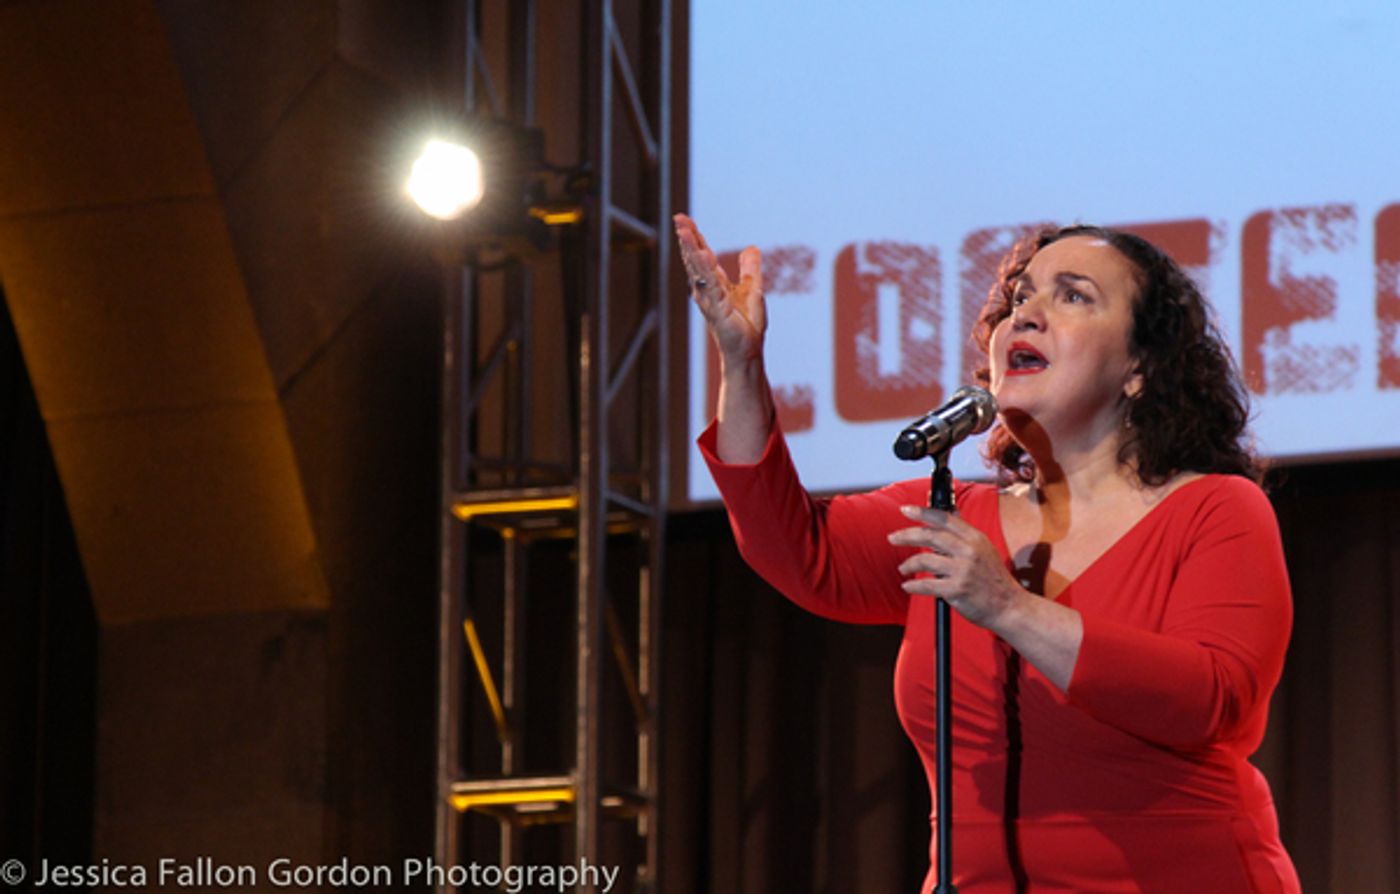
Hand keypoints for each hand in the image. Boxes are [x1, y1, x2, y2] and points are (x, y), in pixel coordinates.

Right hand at [673, 213, 765, 363]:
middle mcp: (708, 290)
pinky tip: (703, 253)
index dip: (694, 237)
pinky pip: (712, 284)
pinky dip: (706, 269)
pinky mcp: (719, 308)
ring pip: (699, 269)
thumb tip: (751, 247)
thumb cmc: (746, 326)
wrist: (748, 352)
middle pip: (695, 259)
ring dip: (691, 249)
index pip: (702, 256)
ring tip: (684, 231)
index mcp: (715, 284)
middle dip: (687, 238)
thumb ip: (750, 269)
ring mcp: (711, 299)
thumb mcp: (753, 289)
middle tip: (678, 219)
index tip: (684, 220)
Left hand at [887, 505, 1027, 629]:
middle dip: (906, 535)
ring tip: (903, 568)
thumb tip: (949, 512)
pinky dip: (913, 585)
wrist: (1009, 606)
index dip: (922, 513)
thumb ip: (964, 534)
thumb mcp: (984, 549)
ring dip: (908, 564)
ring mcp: (963, 571)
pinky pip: (926, 585)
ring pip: (924, 560)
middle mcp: (969, 551)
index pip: (944, 519)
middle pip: (930, 536)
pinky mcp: (956, 590)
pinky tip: (907, 585)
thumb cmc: (994, 579)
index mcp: (975, 538)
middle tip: (892, 538)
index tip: (905, 510)